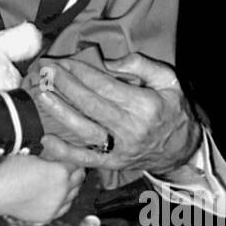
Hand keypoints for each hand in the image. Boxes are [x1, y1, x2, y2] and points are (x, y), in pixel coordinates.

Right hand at [0, 155, 83, 224]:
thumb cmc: (10, 170)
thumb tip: (60, 150)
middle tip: (69, 167)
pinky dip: (63, 201)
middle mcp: (63, 190)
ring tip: (63, 180)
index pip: (76, 163)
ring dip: (71, 186)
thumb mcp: (32, 154)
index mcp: (61, 172)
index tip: (68, 156)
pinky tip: (58, 195)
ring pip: (74, 194)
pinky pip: (64, 208)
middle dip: (75, 171)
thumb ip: (50, 153)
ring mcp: (56, 205)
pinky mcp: (49, 216)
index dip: (72, 158)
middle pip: (79, 179)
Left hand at [34, 54, 201, 175]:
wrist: (183, 151)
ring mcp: (120, 149)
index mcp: (144, 106)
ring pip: (83, 129)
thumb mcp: (170, 81)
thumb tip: (109, 61)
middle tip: (46, 70)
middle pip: (89, 104)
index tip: (64, 61)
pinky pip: (85, 159)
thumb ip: (141, 65)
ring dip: (60, 111)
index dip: (81, 72)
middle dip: (64, 85)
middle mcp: (131, 129)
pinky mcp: (113, 163)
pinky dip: (64, 152)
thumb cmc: (174, 110)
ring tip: (42, 94)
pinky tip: (46, 140)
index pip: (104, 86)